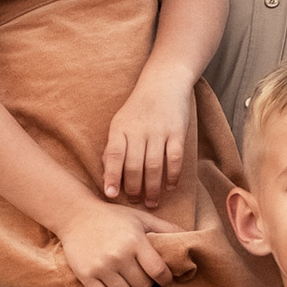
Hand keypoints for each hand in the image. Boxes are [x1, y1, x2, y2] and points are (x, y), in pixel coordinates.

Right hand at [56, 195, 183, 286]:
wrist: (75, 215)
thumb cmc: (114, 218)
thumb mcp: (142, 218)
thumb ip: (167, 229)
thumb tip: (192, 240)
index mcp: (136, 241)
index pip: (160, 272)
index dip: (166, 278)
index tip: (164, 278)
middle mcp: (119, 255)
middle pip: (143, 286)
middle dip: (146, 284)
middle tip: (143, 277)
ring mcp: (101, 267)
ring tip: (128, 281)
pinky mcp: (86, 275)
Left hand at [104, 66, 194, 207]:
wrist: (163, 83)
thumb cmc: (137, 109)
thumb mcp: (119, 123)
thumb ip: (114, 147)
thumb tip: (108, 176)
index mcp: (120, 128)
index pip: (114, 155)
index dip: (112, 176)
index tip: (110, 194)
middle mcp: (139, 129)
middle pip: (135, 165)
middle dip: (134, 188)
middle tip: (135, 202)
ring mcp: (159, 130)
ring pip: (155, 165)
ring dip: (153, 188)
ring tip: (152, 202)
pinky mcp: (177, 131)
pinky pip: (175, 158)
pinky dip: (173, 175)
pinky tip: (169, 186)